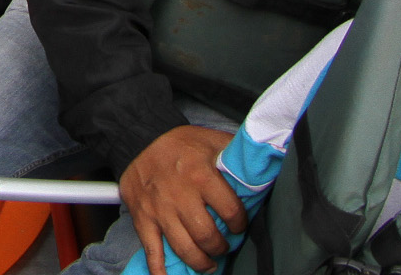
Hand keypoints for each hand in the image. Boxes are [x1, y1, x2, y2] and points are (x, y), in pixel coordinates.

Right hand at [118, 125, 244, 272]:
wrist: (139, 138)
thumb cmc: (180, 143)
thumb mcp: (211, 139)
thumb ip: (234, 155)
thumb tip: (261, 166)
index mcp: (200, 175)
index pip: (230, 211)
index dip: (240, 223)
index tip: (239, 225)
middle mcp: (180, 195)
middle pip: (207, 236)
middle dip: (221, 247)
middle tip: (224, 246)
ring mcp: (160, 210)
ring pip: (185, 249)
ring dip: (201, 262)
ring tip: (209, 263)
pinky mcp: (143, 218)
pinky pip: (152, 251)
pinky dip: (160, 271)